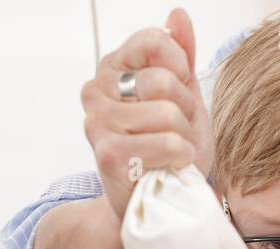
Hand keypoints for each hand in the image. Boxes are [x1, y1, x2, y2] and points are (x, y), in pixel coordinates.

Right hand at [81, 8, 212, 219]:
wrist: (159, 199)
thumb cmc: (168, 148)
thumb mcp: (183, 95)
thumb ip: (180, 55)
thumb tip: (177, 16)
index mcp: (112, 68)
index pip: (154, 41)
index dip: (180, 69)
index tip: (178, 94)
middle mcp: (95, 91)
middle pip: (163, 80)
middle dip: (184, 110)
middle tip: (176, 131)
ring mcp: (97, 124)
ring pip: (167, 113)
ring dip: (183, 137)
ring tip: (171, 151)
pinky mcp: (108, 156)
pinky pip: (166, 143)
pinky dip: (179, 157)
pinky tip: (168, 166)